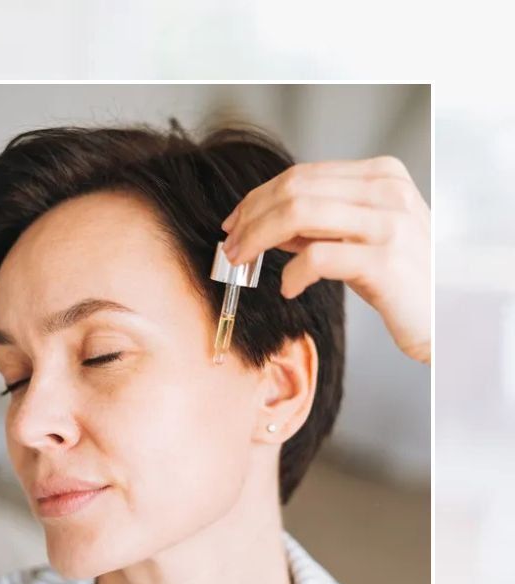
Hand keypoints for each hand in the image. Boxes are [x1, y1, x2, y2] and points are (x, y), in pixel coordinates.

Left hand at [221, 155, 430, 364]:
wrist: (444, 315)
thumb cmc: (399, 277)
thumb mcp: (356, 238)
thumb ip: (315, 224)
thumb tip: (262, 220)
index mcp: (381, 176)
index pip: (301, 175)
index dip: (258, 198)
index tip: (234, 223)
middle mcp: (387, 191)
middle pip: (294, 190)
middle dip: (251, 218)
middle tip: (231, 246)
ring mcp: (389, 223)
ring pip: (299, 214)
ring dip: (258, 239)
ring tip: (243, 262)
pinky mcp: (386, 260)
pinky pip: (318, 257)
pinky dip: (292, 273)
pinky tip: (288, 288)